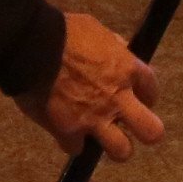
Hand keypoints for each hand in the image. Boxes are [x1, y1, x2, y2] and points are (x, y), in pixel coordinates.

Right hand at [29, 12, 165, 159]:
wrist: (31, 47)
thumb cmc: (63, 32)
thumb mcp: (96, 30)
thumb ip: (112, 46)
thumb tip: (119, 50)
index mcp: (126, 69)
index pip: (151, 90)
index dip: (146, 97)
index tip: (137, 98)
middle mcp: (117, 98)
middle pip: (151, 131)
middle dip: (146, 132)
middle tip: (133, 128)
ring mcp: (94, 118)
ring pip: (121, 151)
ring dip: (113, 145)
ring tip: (102, 138)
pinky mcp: (69, 132)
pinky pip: (75, 147)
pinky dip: (71, 141)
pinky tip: (64, 131)